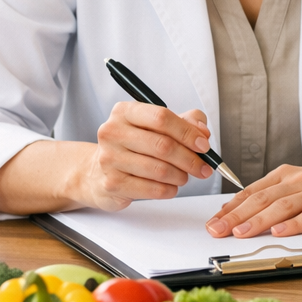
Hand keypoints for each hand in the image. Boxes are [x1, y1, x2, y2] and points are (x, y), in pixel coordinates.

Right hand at [66, 102, 216, 210]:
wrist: (97, 174)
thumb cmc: (133, 147)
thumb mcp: (157, 126)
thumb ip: (185, 122)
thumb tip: (202, 132)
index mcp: (125, 112)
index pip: (162, 117)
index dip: (188, 132)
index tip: (204, 145)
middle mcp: (112, 132)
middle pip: (163, 145)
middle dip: (190, 159)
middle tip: (204, 167)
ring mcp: (109, 159)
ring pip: (160, 169)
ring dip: (181, 176)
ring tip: (184, 176)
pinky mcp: (112, 184)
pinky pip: (152, 189)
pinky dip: (169, 190)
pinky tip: (171, 187)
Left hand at [205, 162, 301, 237]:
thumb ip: (278, 196)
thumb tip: (244, 214)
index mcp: (288, 175)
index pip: (253, 191)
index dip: (231, 206)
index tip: (214, 220)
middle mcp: (300, 181)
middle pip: (262, 198)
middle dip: (236, 216)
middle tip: (216, 230)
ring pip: (282, 207)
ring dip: (258, 220)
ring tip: (239, 233)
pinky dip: (293, 224)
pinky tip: (279, 232)